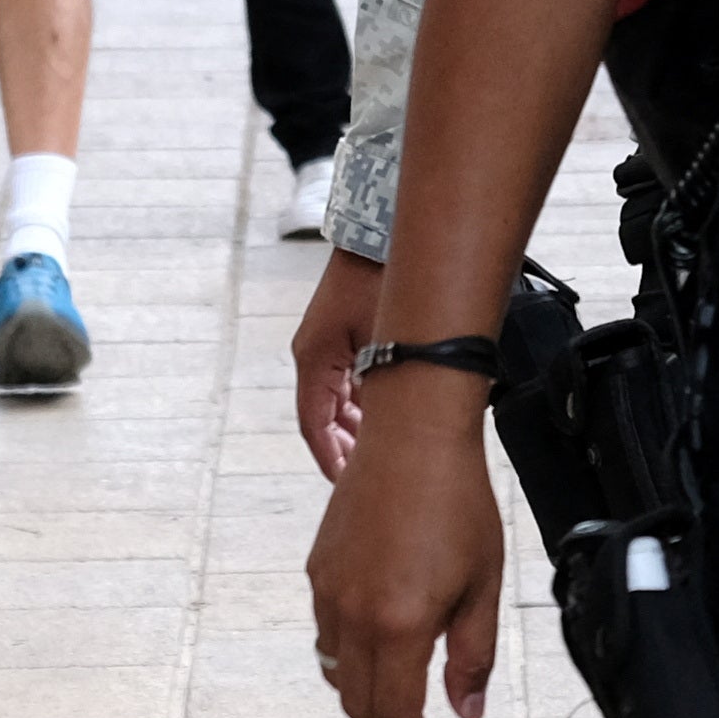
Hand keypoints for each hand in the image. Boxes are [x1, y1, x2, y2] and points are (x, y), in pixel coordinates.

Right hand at [289, 240, 381, 479]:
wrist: (377, 234)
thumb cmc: (382, 282)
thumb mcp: (386, 340)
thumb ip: (388, 385)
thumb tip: (406, 424)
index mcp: (314, 360)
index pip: (314, 425)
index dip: (330, 459)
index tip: (344, 483)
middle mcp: (312, 354)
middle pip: (322, 417)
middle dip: (343, 447)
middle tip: (363, 474)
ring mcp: (325, 343)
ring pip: (335, 399)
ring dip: (354, 425)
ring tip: (376, 449)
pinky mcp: (340, 333)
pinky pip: (345, 378)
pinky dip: (361, 401)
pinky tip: (382, 413)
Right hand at [304, 394, 505, 717]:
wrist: (413, 435)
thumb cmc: (459, 504)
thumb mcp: (484, 586)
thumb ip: (473, 657)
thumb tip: (466, 714)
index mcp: (400, 625)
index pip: (397, 713)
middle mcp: (354, 614)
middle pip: (357, 703)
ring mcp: (329, 591)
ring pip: (335, 672)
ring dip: (362, 698)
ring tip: (394, 704)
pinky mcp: (318, 569)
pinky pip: (326, 634)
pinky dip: (346, 659)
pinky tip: (375, 649)